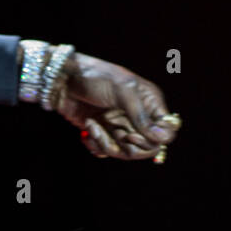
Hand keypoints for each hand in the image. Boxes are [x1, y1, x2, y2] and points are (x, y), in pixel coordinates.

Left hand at [51, 52, 179, 160]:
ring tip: (92, 127)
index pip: (167, 130)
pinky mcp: (105, 133)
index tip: (132, 134)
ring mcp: (122, 125)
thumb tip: (161, 139)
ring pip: (126, 152)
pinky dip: (96, 144)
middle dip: (129, 145)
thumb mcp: (122, 91)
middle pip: (148, 147)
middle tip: (116, 135)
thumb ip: (141, 116)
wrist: (63, 80)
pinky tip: (87, 128)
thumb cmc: (95, 78)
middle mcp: (139, 116)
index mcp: (150, 102)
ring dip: (107, 144)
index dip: (155, 139)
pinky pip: (108, 151)